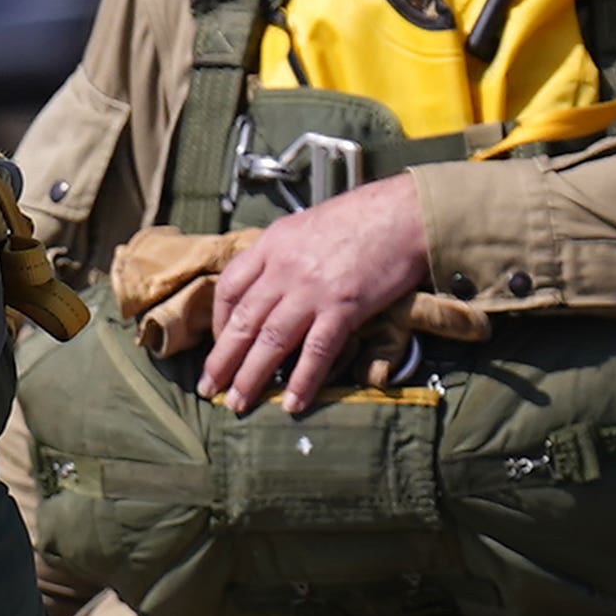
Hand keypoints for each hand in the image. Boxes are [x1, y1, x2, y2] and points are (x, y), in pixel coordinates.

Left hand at [197, 173, 435, 411]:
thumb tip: (275, 283)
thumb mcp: (308, 224)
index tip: (219, 343)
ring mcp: (311, 289)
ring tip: (239, 404)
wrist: (406, 211)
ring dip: (251, 377)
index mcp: (273, 243)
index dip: (220, 321)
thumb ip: (286, 254)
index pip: (230, 287)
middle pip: (243, 321)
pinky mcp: (343, 307)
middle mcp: (284, 267)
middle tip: (210, 388)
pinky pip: (316, 351)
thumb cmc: (364, 215)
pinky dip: (302, 381)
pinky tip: (292, 403)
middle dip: (222, 360)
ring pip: (270, 340)